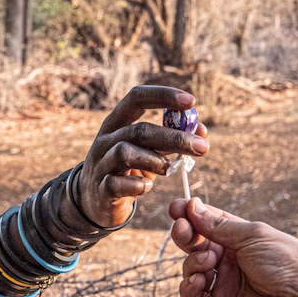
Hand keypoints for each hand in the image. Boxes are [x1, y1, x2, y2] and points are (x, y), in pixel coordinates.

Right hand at [78, 86, 208, 226]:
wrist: (95, 200)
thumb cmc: (126, 169)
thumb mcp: (146, 150)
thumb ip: (170, 140)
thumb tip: (201, 131)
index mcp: (117, 123)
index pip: (137, 98)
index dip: (164, 96)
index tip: (191, 101)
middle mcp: (105, 139)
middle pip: (139, 130)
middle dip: (174, 137)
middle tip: (202, 147)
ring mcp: (100, 164)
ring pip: (125, 153)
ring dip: (155, 160)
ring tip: (169, 169)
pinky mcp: (101, 188)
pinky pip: (117, 184)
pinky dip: (137, 185)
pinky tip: (147, 186)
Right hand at [169, 198, 297, 296]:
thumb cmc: (289, 265)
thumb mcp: (253, 235)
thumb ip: (218, 225)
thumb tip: (192, 206)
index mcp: (239, 244)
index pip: (207, 227)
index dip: (190, 217)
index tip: (176, 207)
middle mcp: (229, 265)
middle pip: (194, 247)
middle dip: (184, 235)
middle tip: (182, 228)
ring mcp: (223, 288)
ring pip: (190, 271)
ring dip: (192, 262)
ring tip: (208, 260)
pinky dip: (189, 288)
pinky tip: (200, 280)